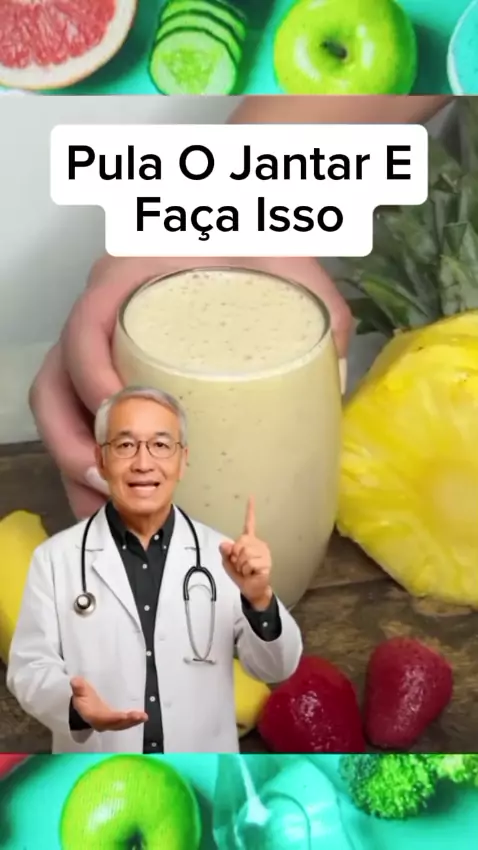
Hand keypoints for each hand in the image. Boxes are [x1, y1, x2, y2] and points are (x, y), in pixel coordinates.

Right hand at [30, 255, 351, 518]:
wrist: (229, 233)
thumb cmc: (243, 243)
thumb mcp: (279, 259)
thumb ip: (314, 302)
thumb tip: (334, 373)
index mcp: (128, 281)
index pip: (85, 330)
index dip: (93, 379)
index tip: (127, 416)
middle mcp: (98, 316)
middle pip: (56, 384)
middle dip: (75, 443)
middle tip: (112, 481)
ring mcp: (96, 348)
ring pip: (58, 410)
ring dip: (75, 464)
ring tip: (107, 506)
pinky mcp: (106, 374)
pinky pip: (75, 418)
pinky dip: (86, 460)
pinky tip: (110, 495)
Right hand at [70, 676, 147, 731]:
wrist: (82, 706)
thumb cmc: (81, 698)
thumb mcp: (79, 692)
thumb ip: (78, 687)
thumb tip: (75, 680)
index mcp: (93, 715)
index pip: (104, 718)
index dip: (114, 718)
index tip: (124, 716)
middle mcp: (102, 722)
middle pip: (115, 724)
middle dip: (128, 721)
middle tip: (141, 716)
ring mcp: (109, 722)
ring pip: (121, 725)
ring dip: (132, 722)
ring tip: (144, 717)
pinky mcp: (114, 721)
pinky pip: (124, 723)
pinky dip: (132, 721)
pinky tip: (142, 717)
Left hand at [219, 497, 272, 609]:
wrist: (251, 590)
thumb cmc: (241, 575)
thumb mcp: (228, 563)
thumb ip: (225, 553)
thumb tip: (224, 544)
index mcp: (249, 541)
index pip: (249, 523)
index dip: (250, 510)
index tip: (251, 496)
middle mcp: (258, 544)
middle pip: (240, 543)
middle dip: (235, 556)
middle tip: (240, 565)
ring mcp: (264, 553)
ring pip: (244, 554)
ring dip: (240, 566)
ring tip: (246, 570)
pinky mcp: (266, 563)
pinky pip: (249, 564)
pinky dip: (246, 571)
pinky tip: (252, 573)